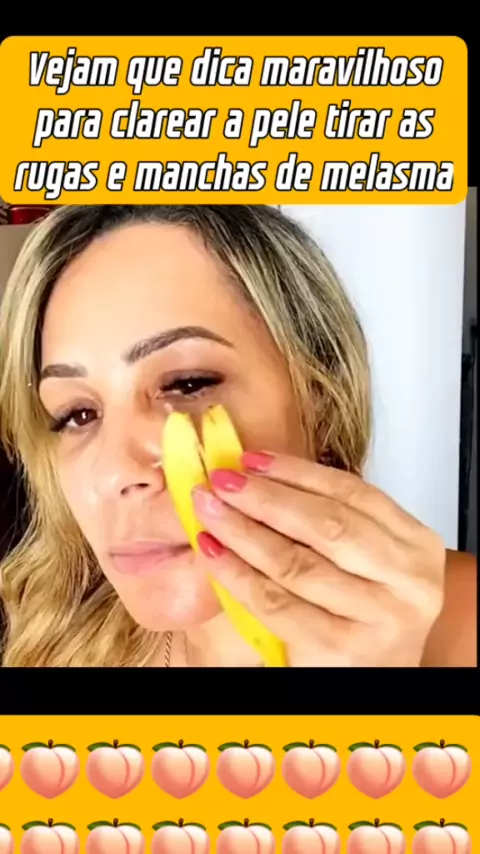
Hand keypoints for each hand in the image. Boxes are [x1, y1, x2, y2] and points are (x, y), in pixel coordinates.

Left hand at [192, 451, 445, 666]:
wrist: (373, 685)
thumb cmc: (365, 621)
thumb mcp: (367, 565)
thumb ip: (330, 524)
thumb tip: (260, 476)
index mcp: (416, 547)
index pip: (353, 494)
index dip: (298, 472)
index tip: (253, 459)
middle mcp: (408, 582)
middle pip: (325, 524)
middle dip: (266, 497)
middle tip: (223, 479)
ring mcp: (378, 618)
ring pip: (295, 561)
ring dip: (243, 529)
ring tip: (209, 509)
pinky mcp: (342, 651)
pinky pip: (275, 602)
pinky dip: (236, 573)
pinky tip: (213, 552)